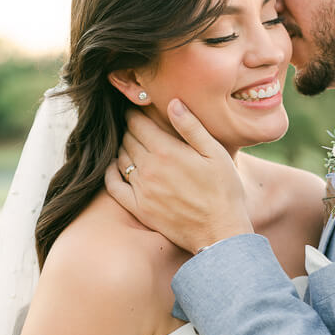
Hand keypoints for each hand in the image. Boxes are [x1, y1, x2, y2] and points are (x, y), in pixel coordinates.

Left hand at [104, 100, 252, 253]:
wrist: (220, 231)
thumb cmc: (223, 190)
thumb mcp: (215, 153)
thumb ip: (191, 127)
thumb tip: (173, 103)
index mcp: (166, 151)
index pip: (138, 124)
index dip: (134, 114)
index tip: (135, 110)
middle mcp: (148, 168)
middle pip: (128, 140)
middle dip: (130, 130)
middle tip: (136, 127)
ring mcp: (141, 190)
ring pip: (121, 159)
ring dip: (123, 148)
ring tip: (131, 144)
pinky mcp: (139, 208)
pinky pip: (113, 186)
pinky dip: (111, 173)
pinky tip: (116, 167)